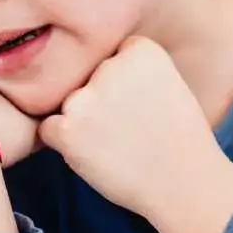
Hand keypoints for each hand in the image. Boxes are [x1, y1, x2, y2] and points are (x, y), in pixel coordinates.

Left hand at [38, 38, 232, 220]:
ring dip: (81, 120)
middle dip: (99, 100)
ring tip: (114, 144)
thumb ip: (131, 70)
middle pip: (88, 77)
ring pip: (68, 102)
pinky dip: (64, 143)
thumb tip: (93, 73)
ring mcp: (87, 97)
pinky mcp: (68, 129)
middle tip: (128, 127)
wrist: (184, 182)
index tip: (140, 104)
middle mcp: (111, 66)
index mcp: (140, 50)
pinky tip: (95, 154)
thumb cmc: (178, 138)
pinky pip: (48, 128)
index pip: (112, 57)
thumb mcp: (168, 83)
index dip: (122, 84)